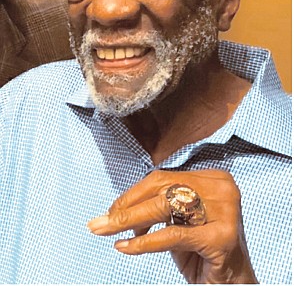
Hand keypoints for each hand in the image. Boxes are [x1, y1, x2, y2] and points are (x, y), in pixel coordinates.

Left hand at [87, 169, 257, 283]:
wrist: (234, 284)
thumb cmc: (203, 252)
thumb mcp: (179, 223)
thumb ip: (158, 208)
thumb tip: (116, 209)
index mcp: (212, 178)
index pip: (164, 178)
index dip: (134, 193)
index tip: (112, 209)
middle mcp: (222, 188)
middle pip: (163, 190)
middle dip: (127, 206)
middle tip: (100, 222)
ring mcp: (224, 210)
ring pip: (165, 208)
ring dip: (130, 220)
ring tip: (107, 230)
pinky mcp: (222, 235)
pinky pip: (173, 235)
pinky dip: (145, 242)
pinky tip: (126, 247)